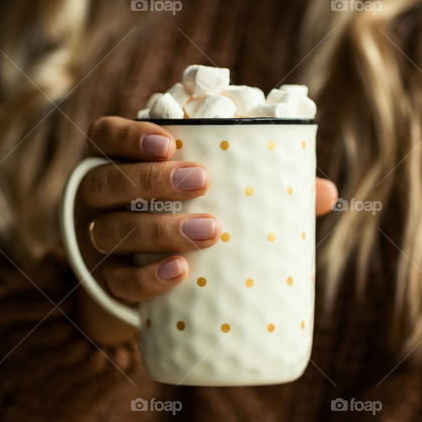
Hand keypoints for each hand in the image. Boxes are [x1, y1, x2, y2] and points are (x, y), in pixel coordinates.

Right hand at [75, 116, 337, 344]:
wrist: (150, 286)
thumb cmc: (188, 220)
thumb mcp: (213, 198)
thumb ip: (260, 189)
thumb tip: (325, 192)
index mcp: (121, 162)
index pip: (105, 135)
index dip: (129, 135)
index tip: (169, 142)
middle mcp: (99, 199)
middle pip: (107, 181)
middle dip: (151, 180)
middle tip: (201, 183)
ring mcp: (96, 242)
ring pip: (109, 230)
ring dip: (157, 228)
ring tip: (208, 232)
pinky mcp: (106, 283)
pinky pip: (118, 281)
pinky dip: (147, 278)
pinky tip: (179, 273)